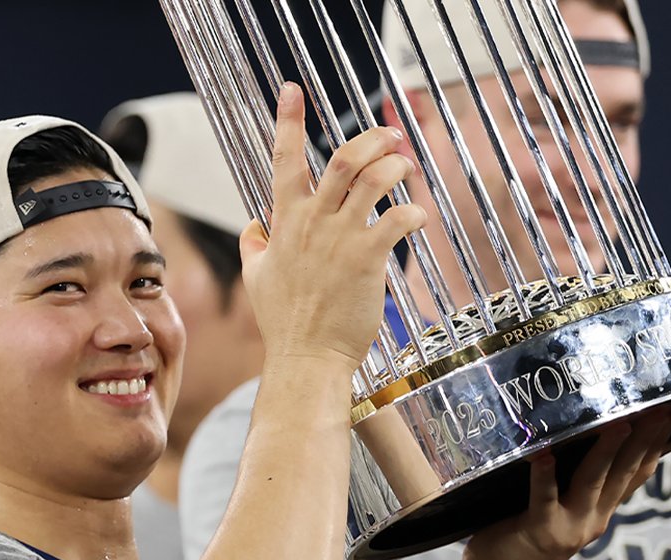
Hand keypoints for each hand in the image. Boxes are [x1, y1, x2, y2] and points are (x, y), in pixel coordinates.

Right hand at [240, 82, 426, 374]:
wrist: (306, 358)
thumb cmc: (284, 323)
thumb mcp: (256, 279)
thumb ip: (254, 246)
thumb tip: (252, 227)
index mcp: (285, 223)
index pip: (284, 160)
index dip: (288, 121)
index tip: (292, 90)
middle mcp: (313, 223)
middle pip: (343, 158)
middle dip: (372, 138)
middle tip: (390, 136)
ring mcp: (340, 239)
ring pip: (374, 179)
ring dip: (395, 165)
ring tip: (406, 168)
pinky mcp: (367, 259)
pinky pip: (397, 218)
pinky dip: (413, 211)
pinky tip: (418, 217)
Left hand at [463, 412, 670, 559]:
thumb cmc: (523, 539)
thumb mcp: (561, 509)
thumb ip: (574, 484)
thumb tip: (580, 437)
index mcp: (599, 511)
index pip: (635, 474)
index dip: (654, 445)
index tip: (669, 411)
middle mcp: (592, 518)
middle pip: (623, 474)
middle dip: (643, 440)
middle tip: (658, 408)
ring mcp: (567, 526)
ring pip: (591, 483)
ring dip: (605, 452)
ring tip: (617, 424)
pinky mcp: (538, 530)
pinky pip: (542, 498)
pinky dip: (543, 476)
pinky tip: (543, 455)